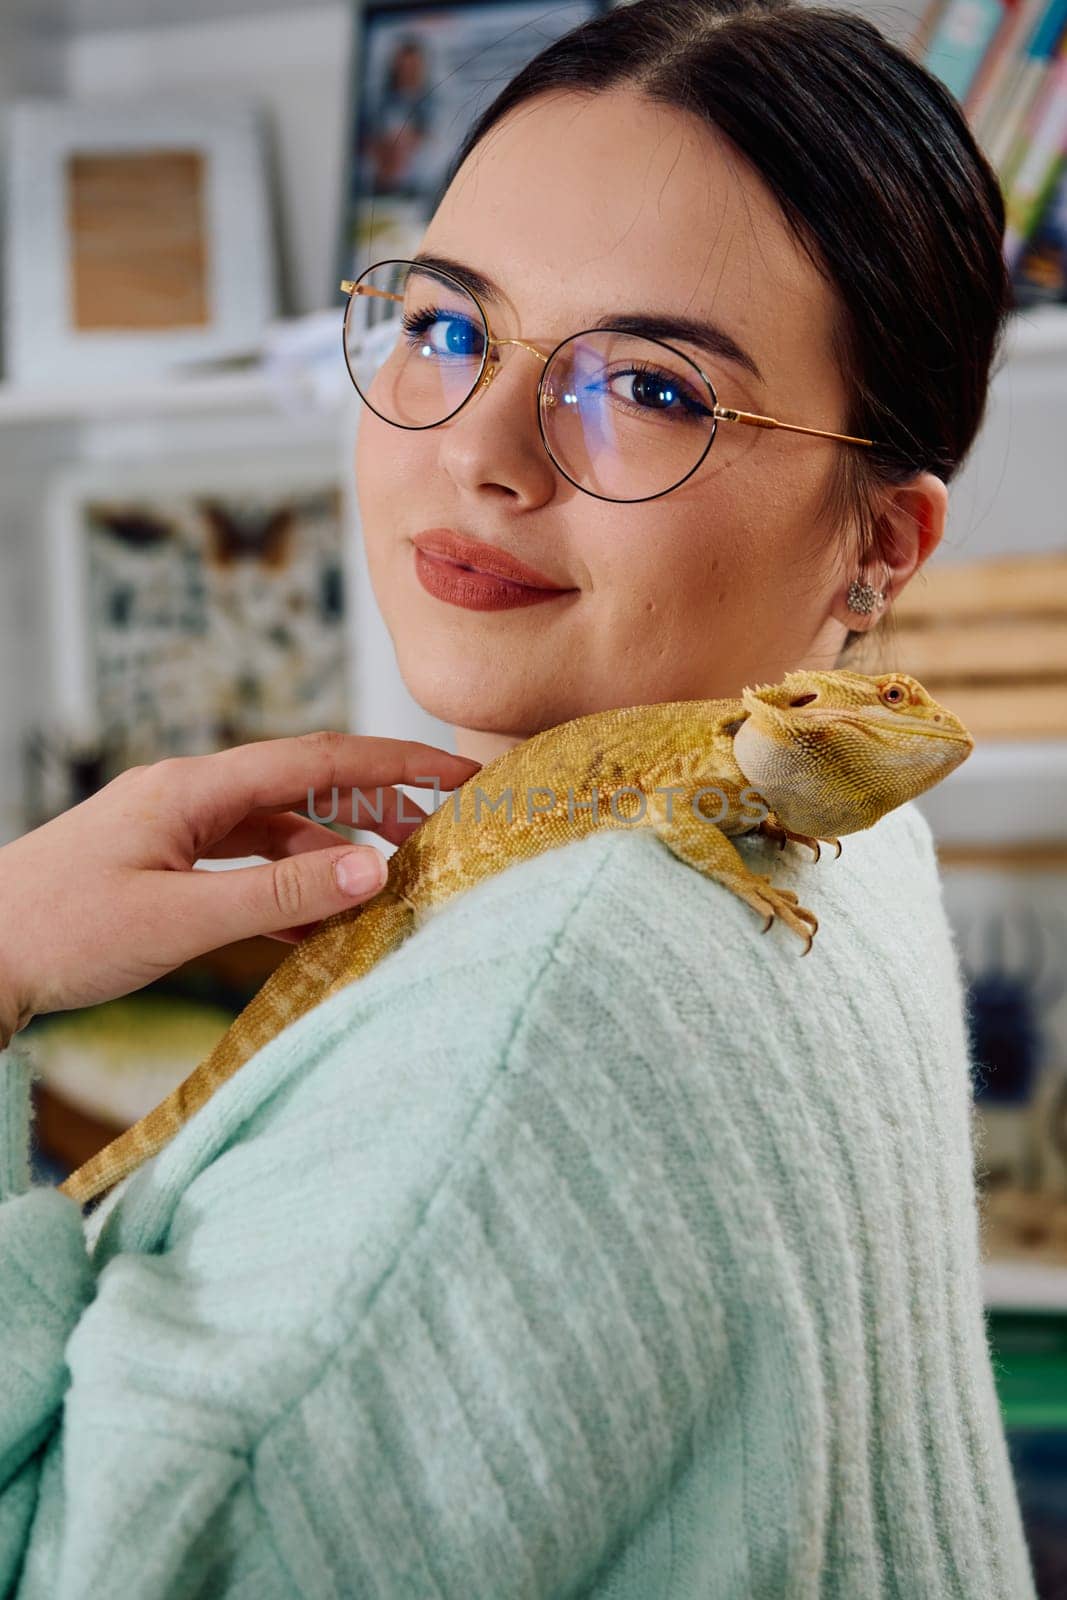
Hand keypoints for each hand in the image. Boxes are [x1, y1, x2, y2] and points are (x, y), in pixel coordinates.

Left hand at [0, 731, 481, 1047]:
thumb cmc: (60, 931)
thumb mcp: (180, 917)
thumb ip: (281, 892)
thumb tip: (376, 868)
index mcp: (194, 787)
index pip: (319, 758)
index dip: (399, 762)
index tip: (461, 773)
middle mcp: (188, 793)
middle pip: (305, 783)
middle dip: (378, 801)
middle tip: (442, 830)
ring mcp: (173, 825)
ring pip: (276, 825)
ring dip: (332, 849)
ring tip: (387, 882)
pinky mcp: (161, 860)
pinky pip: (243, 859)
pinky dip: (287, 882)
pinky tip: (315, 918)